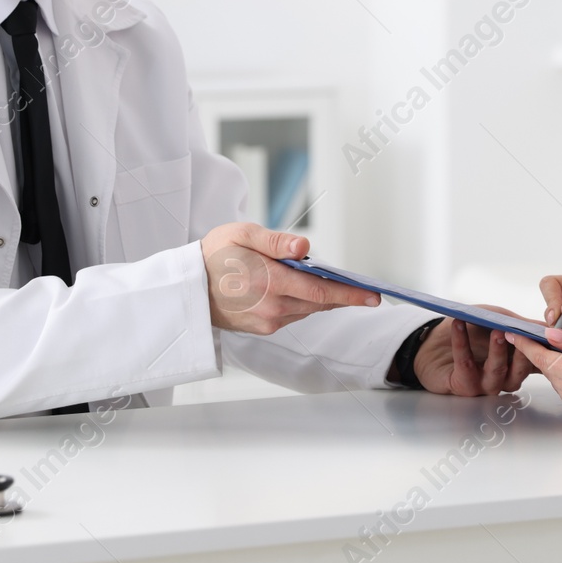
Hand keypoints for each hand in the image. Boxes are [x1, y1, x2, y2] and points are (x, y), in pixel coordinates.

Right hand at [200, 223, 380, 333]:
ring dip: (322, 297)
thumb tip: (304, 247)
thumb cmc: (214, 255)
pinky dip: (304, 302)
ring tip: (331, 282)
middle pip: (320, 302)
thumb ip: (275, 241)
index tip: (373, 295)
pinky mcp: (264, 328)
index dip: (350, 293)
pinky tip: (303, 290)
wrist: (188, 286)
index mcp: (270, 282)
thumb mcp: (242, 234)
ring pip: (308, 309)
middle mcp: (272, 307)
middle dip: (343, 295)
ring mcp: (268, 321)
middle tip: (364, 290)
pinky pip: (295, 314)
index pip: (321, 290)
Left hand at [413, 308, 536, 395]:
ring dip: (497, 351)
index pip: (536, 361)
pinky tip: (459, 325)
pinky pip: (464, 364)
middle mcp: (503, 378)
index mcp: (516, 363)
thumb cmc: (471, 330)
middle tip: (523, 335)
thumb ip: (519, 323)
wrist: (435, 343)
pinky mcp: (463, 385)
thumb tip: (545, 324)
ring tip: (497, 331)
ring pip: (496, 373)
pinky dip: (462, 342)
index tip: (549, 336)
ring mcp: (484, 385)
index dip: (543, 352)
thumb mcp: (498, 319)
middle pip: (519, 372)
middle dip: (523, 354)